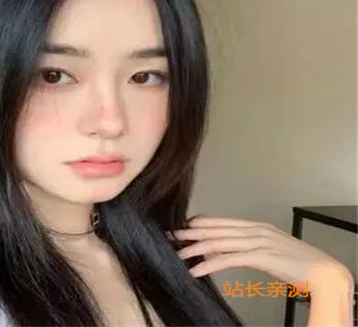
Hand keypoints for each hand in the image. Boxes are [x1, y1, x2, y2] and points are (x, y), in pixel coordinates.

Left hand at [166, 215, 353, 292]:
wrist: (323, 271)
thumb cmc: (296, 262)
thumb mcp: (270, 249)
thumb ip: (250, 246)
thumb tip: (232, 249)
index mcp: (256, 226)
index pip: (222, 222)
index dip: (201, 223)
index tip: (183, 226)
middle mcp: (254, 230)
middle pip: (216, 230)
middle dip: (191, 233)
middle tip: (171, 236)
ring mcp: (257, 242)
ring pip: (218, 243)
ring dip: (195, 248)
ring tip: (177, 254)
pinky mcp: (260, 257)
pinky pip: (228, 259)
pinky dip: (209, 264)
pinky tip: (195, 270)